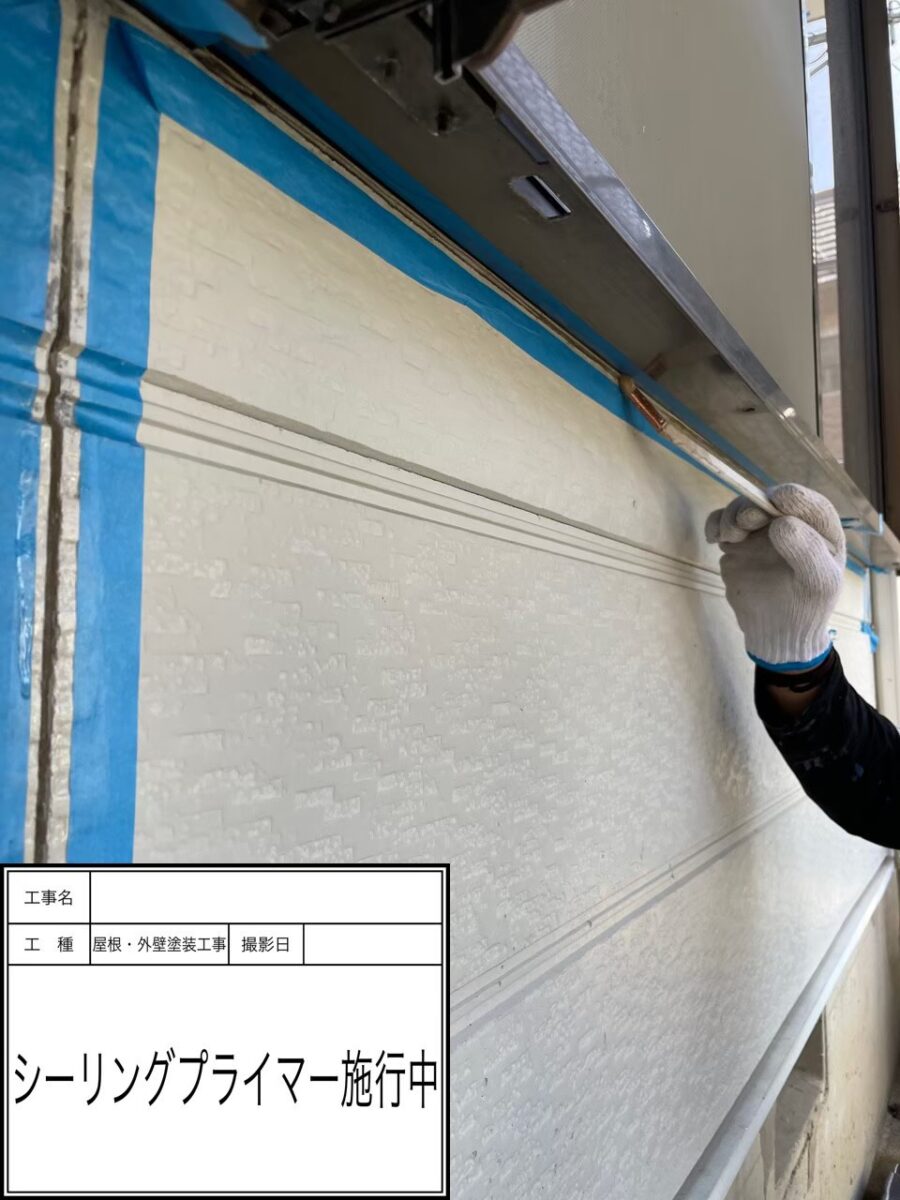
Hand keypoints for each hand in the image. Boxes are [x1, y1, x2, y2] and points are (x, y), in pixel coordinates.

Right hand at [704, 483, 845, 669]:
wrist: (776, 633)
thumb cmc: (807, 609)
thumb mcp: (819, 583)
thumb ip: (807, 551)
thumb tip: (781, 522)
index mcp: (820, 531)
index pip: (809, 504)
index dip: (792, 498)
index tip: (777, 501)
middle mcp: (791, 524)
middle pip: (769, 500)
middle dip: (753, 505)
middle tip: (745, 523)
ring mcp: (762, 532)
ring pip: (743, 508)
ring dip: (731, 515)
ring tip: (728, 537)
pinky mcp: (738, 543)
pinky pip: (722, 524)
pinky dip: (714, 524)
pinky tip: (713, 537)